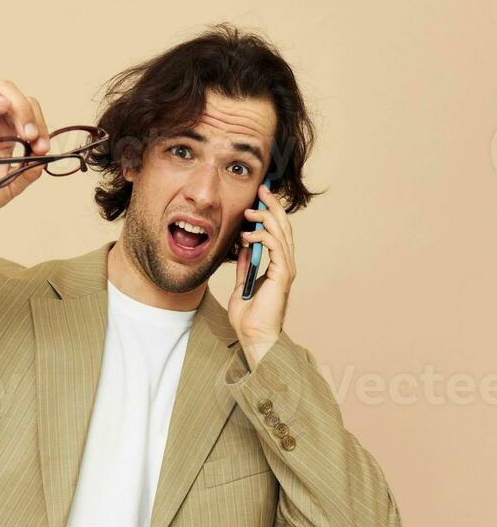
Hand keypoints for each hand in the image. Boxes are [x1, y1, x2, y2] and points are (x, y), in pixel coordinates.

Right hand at [0, 80, 51, 237]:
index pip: (25, 110)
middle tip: (29, 133)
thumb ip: (24, 176)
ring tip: (3, 106)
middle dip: (21, 107)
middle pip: (3, 92)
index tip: (41, 146)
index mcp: (4, 132)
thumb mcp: (6, 189)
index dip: (37, 122)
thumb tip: (42, 161)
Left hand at [227, 183, 296, 363]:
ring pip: (281, 233)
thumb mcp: (241, 285)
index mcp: (278, 266)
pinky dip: (261, 236)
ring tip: (249, 211)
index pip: (278, 232)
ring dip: (265, 218)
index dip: (270, 213)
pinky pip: (275, 247)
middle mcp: (285, 265)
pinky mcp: (281, 275)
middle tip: (262, 189)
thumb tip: (243, 249)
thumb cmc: (248, 318)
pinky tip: (246, 235)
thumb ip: (245, 267)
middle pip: (283, 227)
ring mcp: (285, 270)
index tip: (259, 198)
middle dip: (273, 206)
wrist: (253, 337)